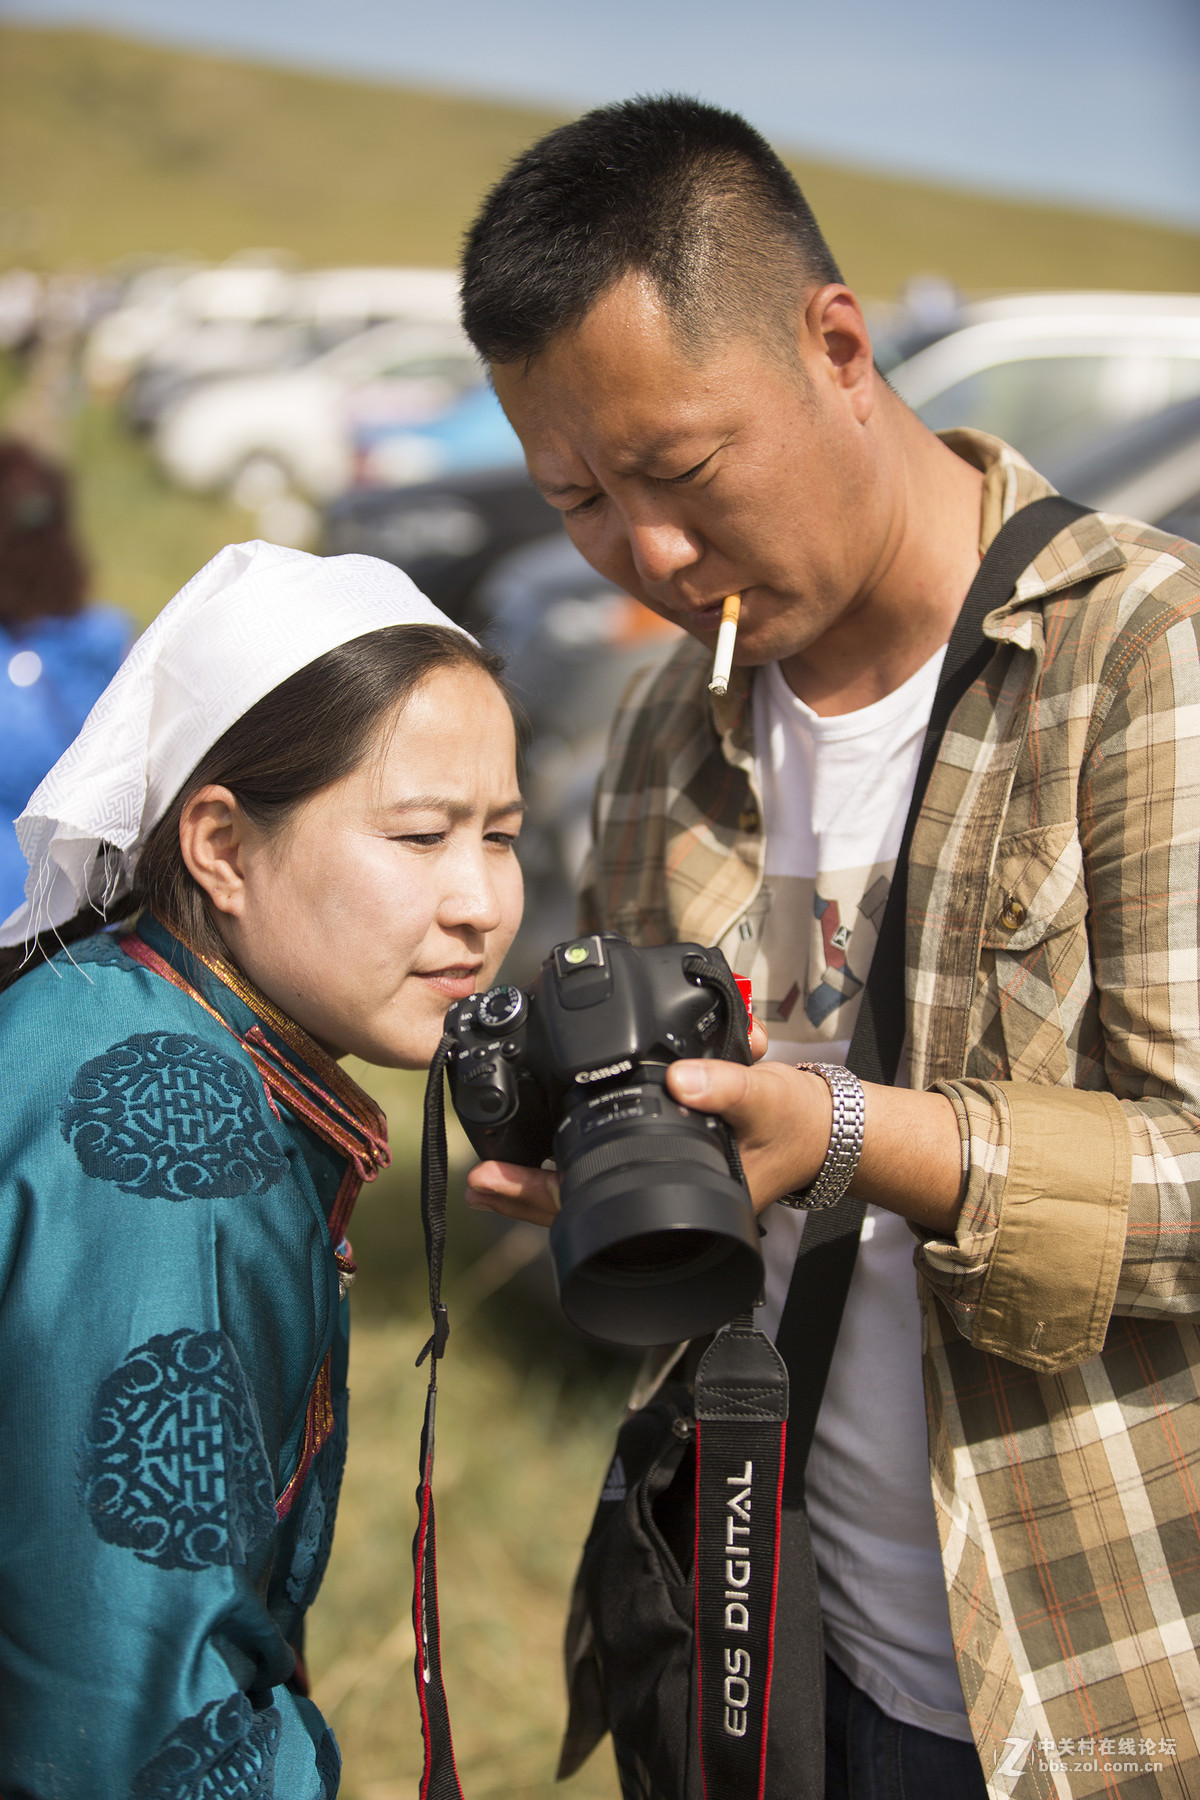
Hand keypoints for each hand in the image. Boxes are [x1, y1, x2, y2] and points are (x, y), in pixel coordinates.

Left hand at [465, 1017, 772, 1226]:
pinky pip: (605, 1169)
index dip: (539, 1199)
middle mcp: (663, 1208)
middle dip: (525, 1196)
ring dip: (541, 1182)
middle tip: (477, 1182)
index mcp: (683, 1205)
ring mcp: (658, 1187)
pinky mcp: (659, 1161)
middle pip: (577, 1210)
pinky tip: (541, 1150)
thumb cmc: (794, 1122)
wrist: (820, 1127)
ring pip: (586, 1196)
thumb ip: (728, 1084)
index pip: (594, 1211)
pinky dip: (571, 1160)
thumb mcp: (766, 1096)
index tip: (490, 1183)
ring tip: (491, 1173)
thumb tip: (682, 1078)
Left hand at [668, 1055, 965, 1233]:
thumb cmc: (805, 1123)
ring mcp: (708, 1146)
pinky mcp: (716, 1123)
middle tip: (721, 1057)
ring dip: (705, 1062)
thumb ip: (723, 1088)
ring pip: (683, 1094)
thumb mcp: (762, 1100)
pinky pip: (700, 1087)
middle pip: (666, 1112)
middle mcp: (703, 1170)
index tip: (681, 1067)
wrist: (838, 1120)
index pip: (658, 1141)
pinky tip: (740, 1054)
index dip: (657, 1099)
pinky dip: (717, 1064)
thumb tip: (678, 1080)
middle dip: (688, 1070)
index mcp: (709, 1183)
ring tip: (741, 1050)